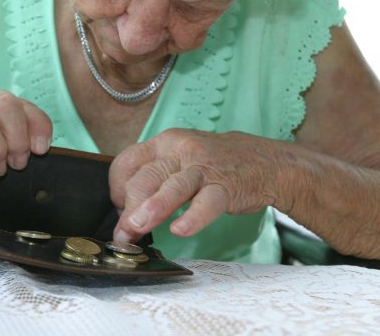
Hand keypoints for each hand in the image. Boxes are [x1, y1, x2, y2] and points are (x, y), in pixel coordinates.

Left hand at [110, 129, 279, 242]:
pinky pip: (206, 203)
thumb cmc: (212, 164)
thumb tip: (125, 217)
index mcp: (163, 144)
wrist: (262, 161)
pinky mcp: (226, 187)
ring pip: (173, 187)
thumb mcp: (178, 161)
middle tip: (123, 234)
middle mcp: (180, 151)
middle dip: (129, 208)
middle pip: (145, 177)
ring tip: (136, 229)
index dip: (117, 189)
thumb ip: (152, 183)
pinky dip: (192, 217)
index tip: (119, 211)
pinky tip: (180, 230)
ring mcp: (203, 168)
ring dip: (152, 209)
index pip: (128, 162)